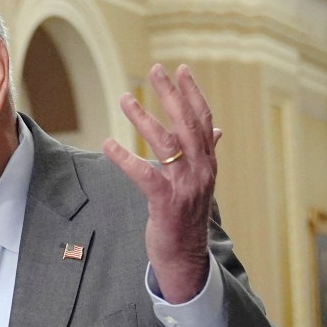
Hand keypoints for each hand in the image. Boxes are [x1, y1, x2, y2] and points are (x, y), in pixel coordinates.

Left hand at [103, 64, 222, 303]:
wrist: (186, 257)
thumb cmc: (187, 216)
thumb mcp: (199, 182)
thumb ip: (205, 154)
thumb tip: (217, 130)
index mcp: (208, 163)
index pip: (204, 120)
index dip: (193, 93)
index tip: (181, 69)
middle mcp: (201, 171)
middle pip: (187, 124)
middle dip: (171, 94)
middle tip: (155, 70)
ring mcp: (185, 187)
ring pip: (166, 144)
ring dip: (143, 118)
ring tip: (124, 98)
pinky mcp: (165, 203)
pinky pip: (144, 175)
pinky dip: (125, 158)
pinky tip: (108, 143)